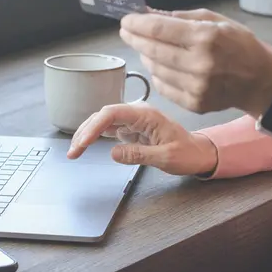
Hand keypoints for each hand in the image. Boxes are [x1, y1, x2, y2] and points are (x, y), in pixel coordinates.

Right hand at [65, 102, 218, 176]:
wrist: (198, 153)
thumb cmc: (187, 153)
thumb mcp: (166, 158)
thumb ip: (139, 154)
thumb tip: (113, 153)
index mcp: (146, 115)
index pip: (112, 113)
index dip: (93, 127)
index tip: (82, 144)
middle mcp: (137, 113)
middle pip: (103, 116)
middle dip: (85, 132)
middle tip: (73, 152)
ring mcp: (133, 120)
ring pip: (103, 121)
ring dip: (87, 133)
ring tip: (75, 151)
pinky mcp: (132, 129)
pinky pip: (109, 129)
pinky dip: (95, 136)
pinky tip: (86, 145)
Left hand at [119, 8, 271, 115]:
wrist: (261, 81)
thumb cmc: (240, 45)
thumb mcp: (216, 21)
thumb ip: (182, 17)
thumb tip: (150, 13)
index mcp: (206, 37)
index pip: (159, 29)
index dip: (138, 24)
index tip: (126, 20)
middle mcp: (200, 63)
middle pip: (152, 49)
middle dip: (135, 38)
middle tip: (127, 31)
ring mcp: (196, 86)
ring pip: (155, 69)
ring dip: (146, 56)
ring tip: (146, 48)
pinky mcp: (194, 103)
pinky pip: (163, 87)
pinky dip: (157, 74)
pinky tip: (160, 66)